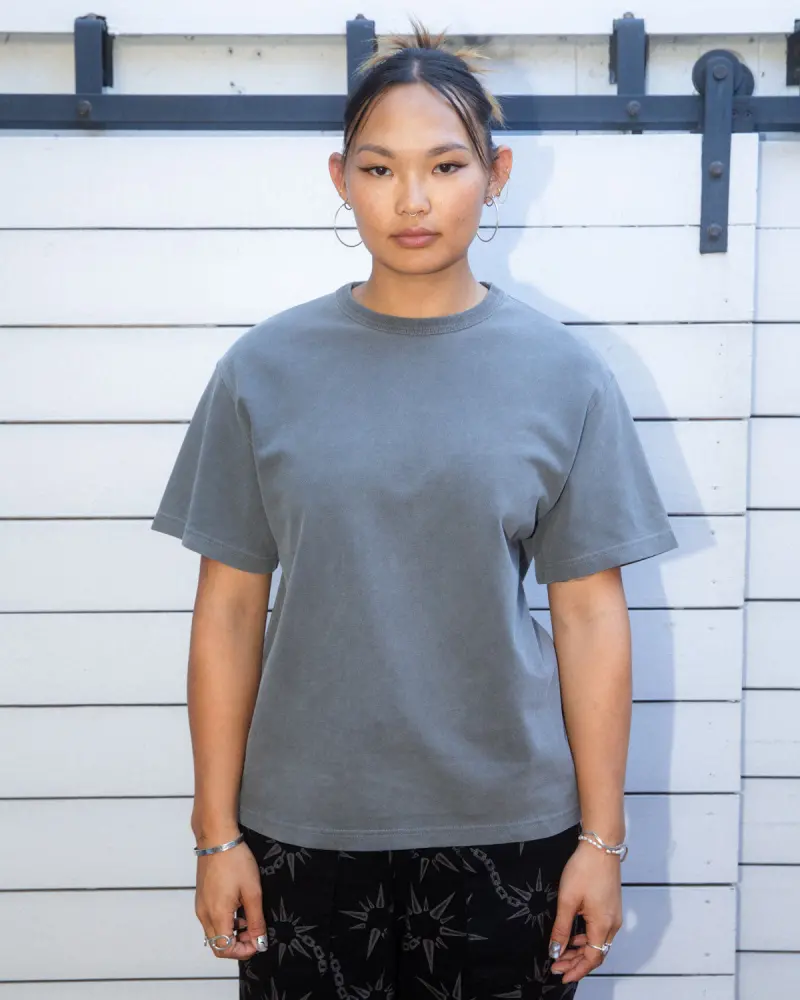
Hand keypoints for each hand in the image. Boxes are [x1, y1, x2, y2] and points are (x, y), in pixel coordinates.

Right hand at [195, 840, 267, 959]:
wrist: (217, 839)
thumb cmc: (236, 862)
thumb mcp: (252, 891)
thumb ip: (256, 920)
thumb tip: (260, 941)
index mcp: (216, 915)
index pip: (225, 950)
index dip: (243, 952)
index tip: (258, 942)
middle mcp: (204, 915)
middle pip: (217, 945)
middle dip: (238, 945)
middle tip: (255, 932)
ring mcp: (200, 906)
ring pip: (214, 933)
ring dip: (232, 933)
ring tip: (250, 918)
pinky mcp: (201, 898)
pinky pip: (211, 920)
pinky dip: (225, 922)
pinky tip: (239, 907)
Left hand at [547, 840, 622, 983]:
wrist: (601, 846)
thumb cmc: (584, 870)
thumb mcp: (567, 900)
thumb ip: (562, 928)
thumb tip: (555, 951)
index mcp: (603, 924)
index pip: (592, 957)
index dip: (576, 969)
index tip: (560, 974)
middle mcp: (613, 924)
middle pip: (597, 952)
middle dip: (577, 962)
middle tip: (557, 965)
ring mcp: (614, 915)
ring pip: (599, 942)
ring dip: (581, 950)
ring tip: (562, 953)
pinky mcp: (612, 906)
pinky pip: (600, 931)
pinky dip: (587, 938)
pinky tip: (574, 935)